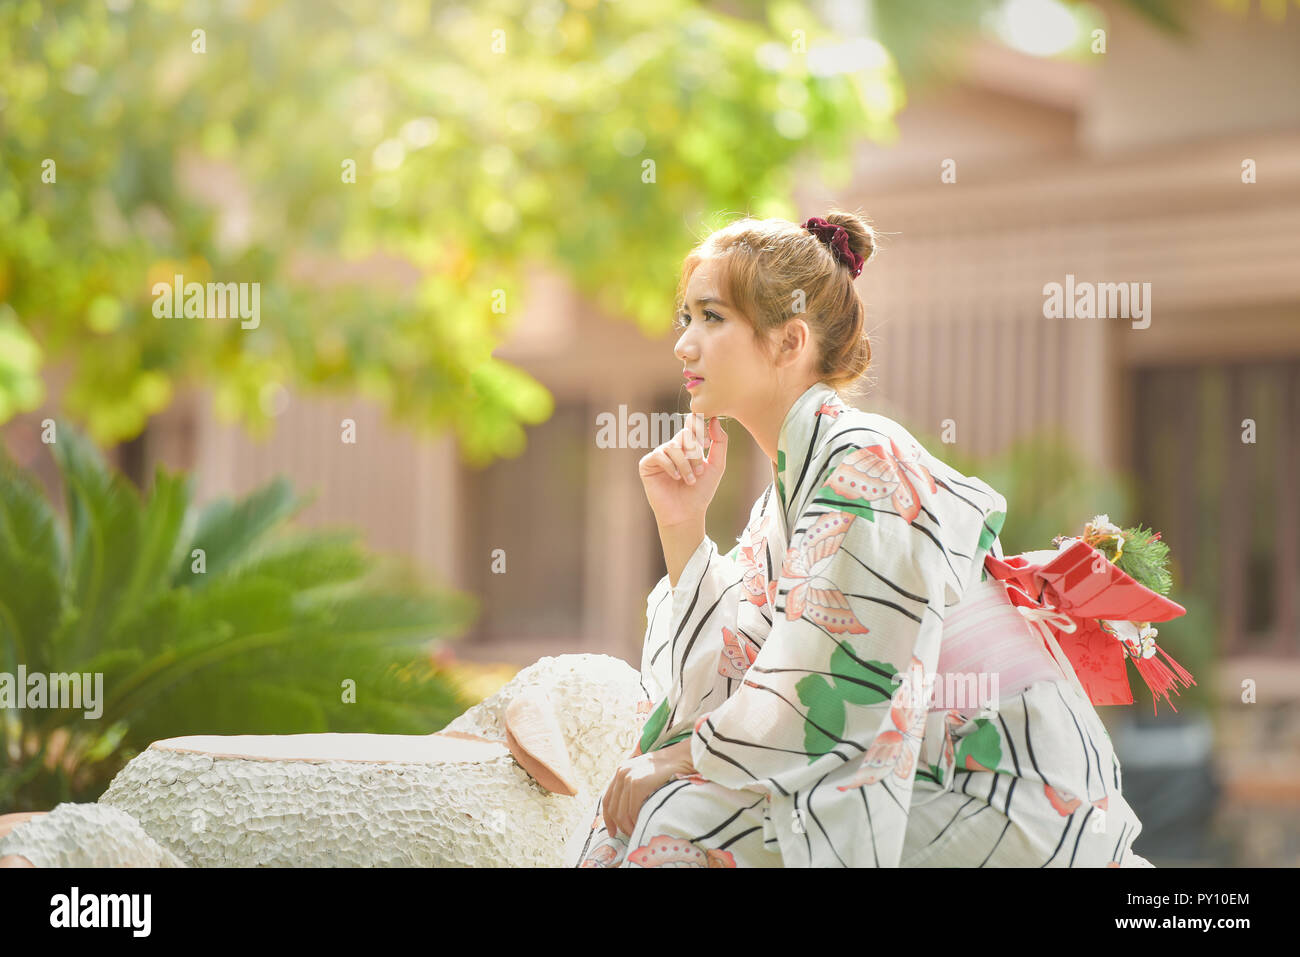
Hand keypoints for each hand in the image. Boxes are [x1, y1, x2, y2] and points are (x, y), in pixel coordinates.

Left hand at [601, 744, 692, 839]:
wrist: (683, 757)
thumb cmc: (669, 769)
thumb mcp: (645, 774)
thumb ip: (634, 786)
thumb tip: (627, 812)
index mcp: (621, 770)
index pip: (607, 799)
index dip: (607, 818)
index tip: (613, 832)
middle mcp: (621, 773)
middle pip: (612, 808)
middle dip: (620, 826)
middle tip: (630, 835)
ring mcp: (629, 777)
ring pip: (621, 813)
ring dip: (629, 827)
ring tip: (638, 833)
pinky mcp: (638, 783)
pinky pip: (632, 811)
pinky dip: (636, 822)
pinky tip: (644, 825)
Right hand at [638, 414, 727, 528]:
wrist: (687, 513)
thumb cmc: (701, 492)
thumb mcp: (717, 465)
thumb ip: (720, 442)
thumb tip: (715, 420)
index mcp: (688, 446)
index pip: (691, 425)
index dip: (699, 429)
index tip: (706, 444)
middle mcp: (673, 448)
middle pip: (684, 434)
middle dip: (695, 453)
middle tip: (700, 472)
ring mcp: (660, 455)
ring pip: (673, 446)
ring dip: (685, 464)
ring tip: (690, 480)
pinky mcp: (647, 464)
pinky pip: (659, 455)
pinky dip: (671, 466)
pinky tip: (676, 478)